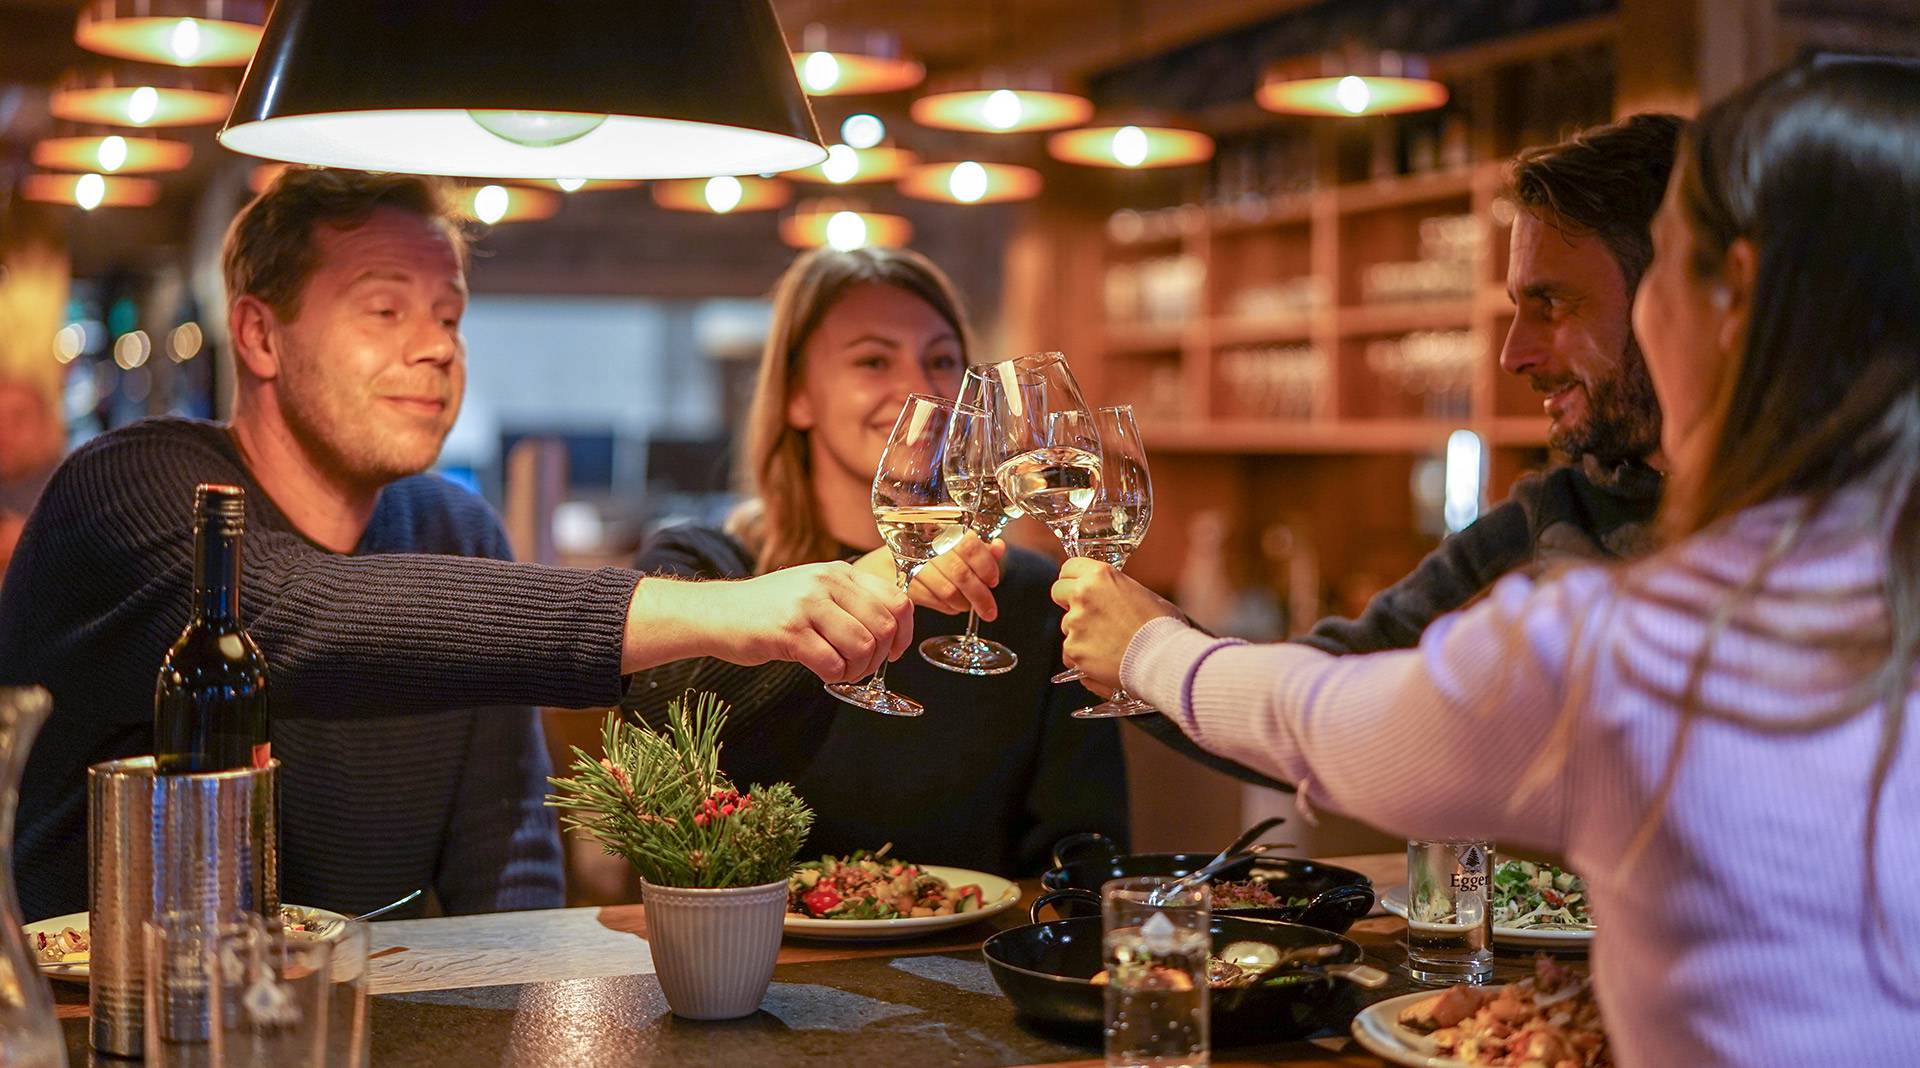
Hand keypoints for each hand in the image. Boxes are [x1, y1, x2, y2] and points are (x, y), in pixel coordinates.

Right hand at [626, 562, 912, 681]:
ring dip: (856, 670)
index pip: (898, 600)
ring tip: (839, 672)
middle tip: (858, 668)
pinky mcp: (788, 631)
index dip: (905, 632)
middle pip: (884, 627)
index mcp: (839, 572)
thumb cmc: (769, 609)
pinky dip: (834, 677)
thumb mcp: (814, 590)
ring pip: (862, 646)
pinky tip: (821, 673)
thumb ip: (851, 602)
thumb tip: (894, 631)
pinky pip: (832, 663)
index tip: (894, 651)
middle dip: (878, 658)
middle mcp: (827, 583)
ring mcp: (807, 605)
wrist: (717, 613)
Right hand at [855, 534, 1004, 618]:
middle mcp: (924, 541)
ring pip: (947, 590)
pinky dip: (945, 607)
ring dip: (962, 603)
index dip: (986, 564)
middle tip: (989, 611)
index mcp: (940, 526)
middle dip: (980, 596)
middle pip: (960, 572)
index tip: (993, 581)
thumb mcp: (947, 545)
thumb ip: (975, 547)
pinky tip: (949, 605)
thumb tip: (999, 547)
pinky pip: (931, 600)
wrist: (875, 567)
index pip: (969, 543)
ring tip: (965, 605)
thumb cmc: (918, 554)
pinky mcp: (899, 580)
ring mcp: (909, 560)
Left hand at [1050, 558, 1179, 689]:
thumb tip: (1108, 598)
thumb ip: (1116, 591)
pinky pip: (1070, 652)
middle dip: (1069, 602)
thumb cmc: (1161, 626)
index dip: (1074, 579)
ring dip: (1080, 633)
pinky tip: (1103, 660)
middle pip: (1059, 592)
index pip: (1069, 568)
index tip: (1078, 588)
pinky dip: (1082, 657)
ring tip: (1108, 644)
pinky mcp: (1073, 649)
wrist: (1163, 658)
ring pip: (1066, 625)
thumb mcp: (1141, 593)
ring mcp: (1075, 622)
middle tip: (1089, 616)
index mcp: (1101, 575)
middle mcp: (1083, 594)